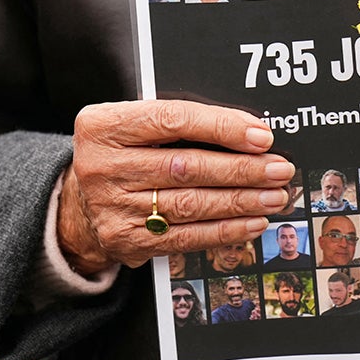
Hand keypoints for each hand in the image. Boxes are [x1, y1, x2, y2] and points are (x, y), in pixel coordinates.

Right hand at [59, 100, 293, 274]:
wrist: (80, 201)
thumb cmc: (123, 153)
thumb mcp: (135, 124)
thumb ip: (181, 121)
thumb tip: (249, 132)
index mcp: (105, 126)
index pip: (173, 120)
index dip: (222, 128)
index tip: (261, 137)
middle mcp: (102, 166)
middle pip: (187, 167)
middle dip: (242, 169)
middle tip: (279, 169)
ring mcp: (112, 206)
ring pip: (190, 204)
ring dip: (241, 201)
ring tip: (274, 195)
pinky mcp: (126, 240)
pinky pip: (186, 237)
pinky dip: (225, 230)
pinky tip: (252, 221)